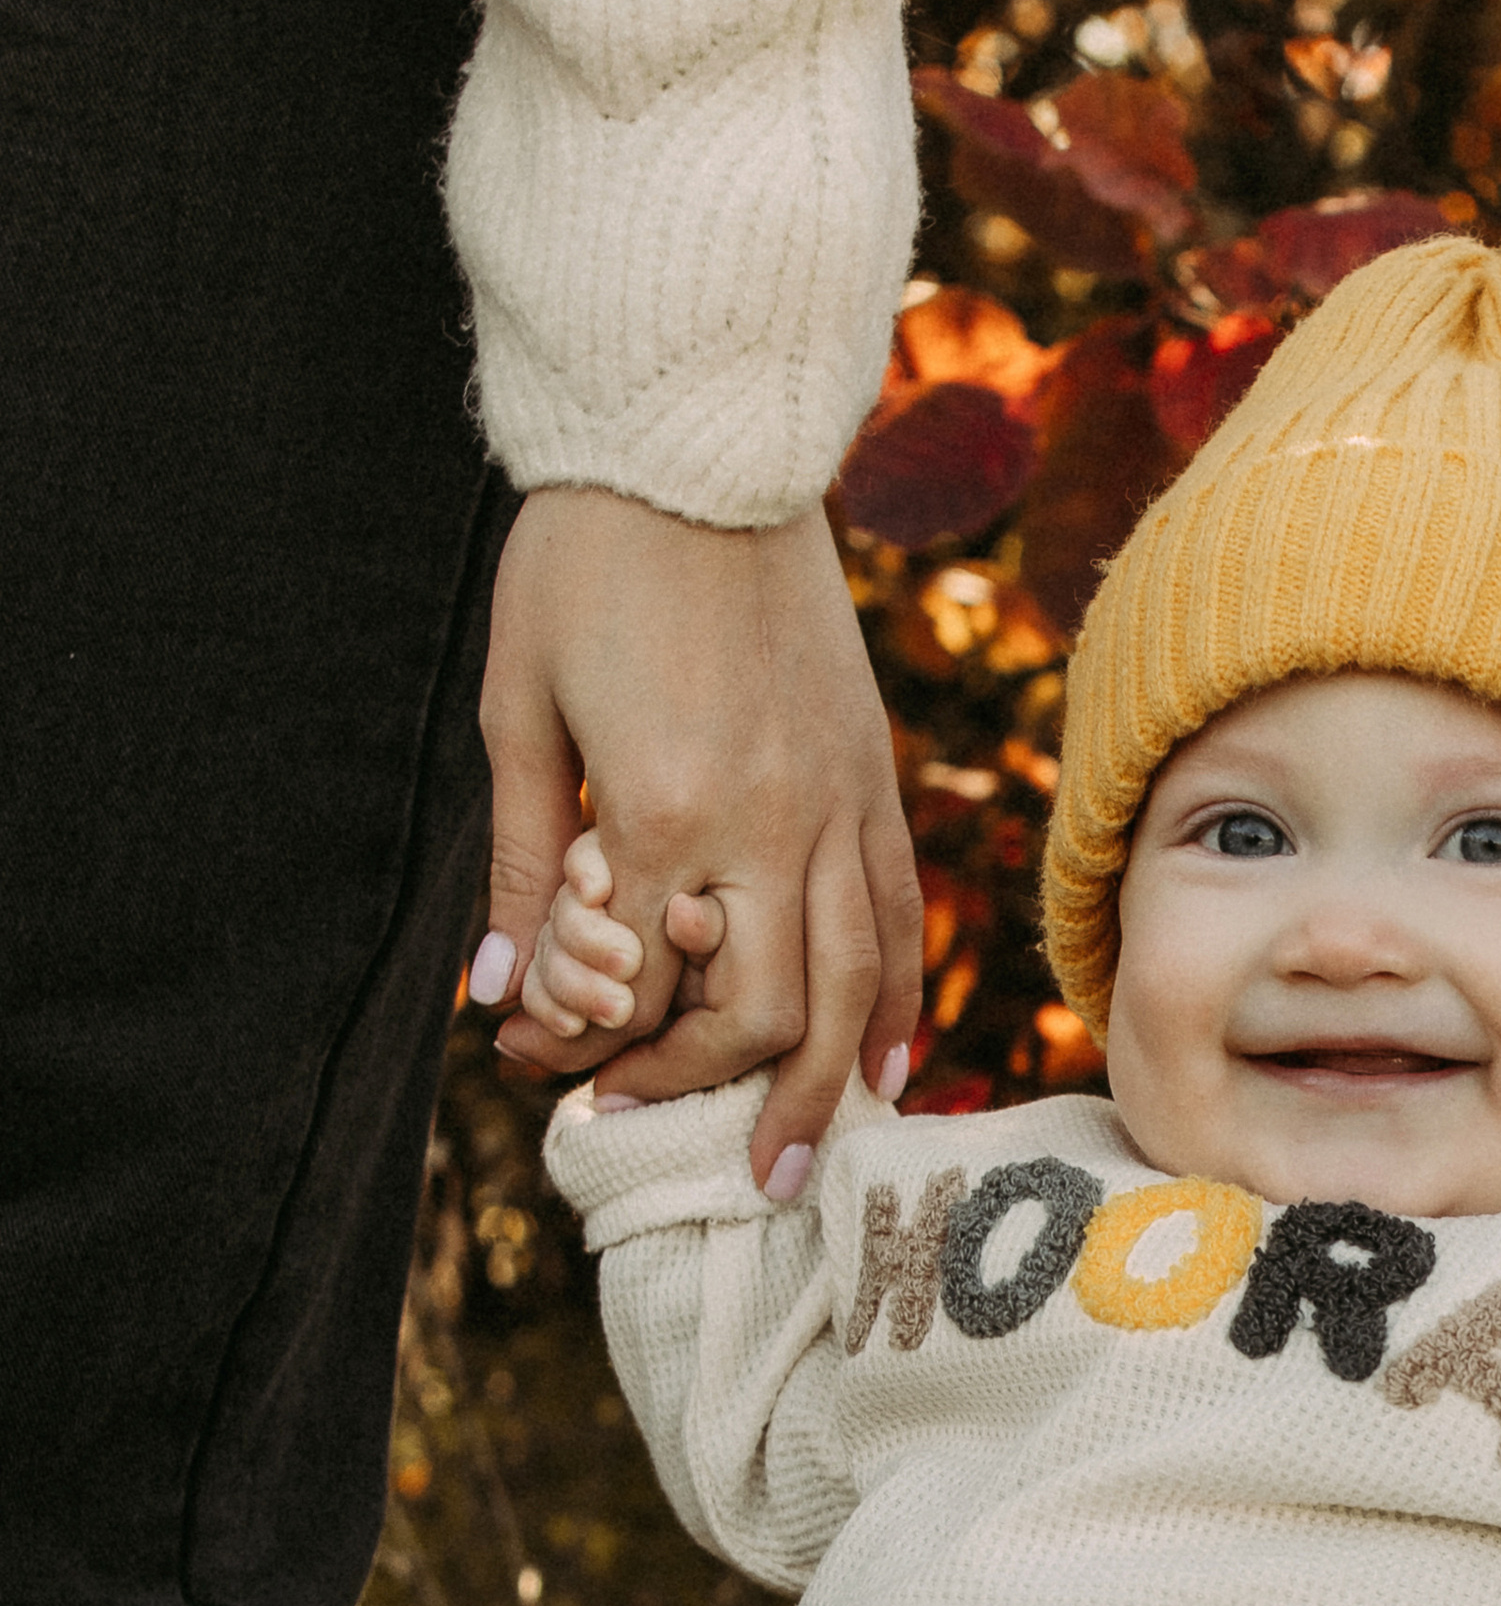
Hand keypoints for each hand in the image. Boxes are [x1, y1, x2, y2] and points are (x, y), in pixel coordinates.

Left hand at [468, 489, 921, 1190]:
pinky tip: (883, 1064)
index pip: (641, 984)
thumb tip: (497, 993)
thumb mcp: (518, 709)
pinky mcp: (869, 768)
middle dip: (705, 1094)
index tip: (540, 1067)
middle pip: (759, 1013)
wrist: (693, 438)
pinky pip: (898, 909)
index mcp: (664, 807)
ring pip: (852, 983)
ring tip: (796, 1167)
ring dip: (820, 1089)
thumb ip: (525, 860)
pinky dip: (893, 999)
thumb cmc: (582, 561)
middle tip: (653, 1137)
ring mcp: (836, 796)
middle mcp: (769, 819)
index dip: (588, 1044)